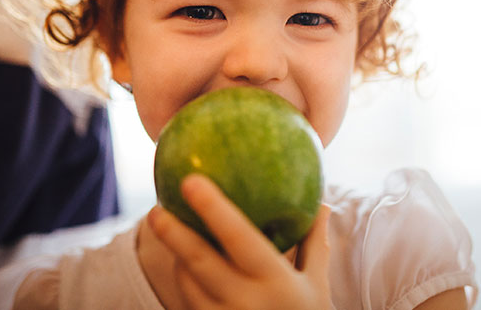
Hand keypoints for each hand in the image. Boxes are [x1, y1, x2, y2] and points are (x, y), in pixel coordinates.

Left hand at [147, 174, 332, 309]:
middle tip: (156, 208)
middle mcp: (246, 303)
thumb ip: (315, 243)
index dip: (214, 209)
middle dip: (173, 233)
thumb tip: (324, 203)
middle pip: (199, 262)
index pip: (240, 238)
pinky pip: (188, 300)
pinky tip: (184, 261)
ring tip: (171, 227)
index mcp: (275, 282)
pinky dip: (185, 278)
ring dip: (178, 255)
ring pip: (188, 281)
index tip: (191, 182)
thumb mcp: (316, 283)